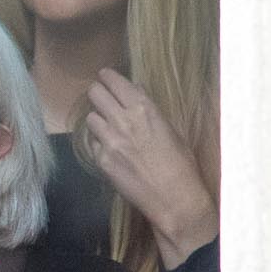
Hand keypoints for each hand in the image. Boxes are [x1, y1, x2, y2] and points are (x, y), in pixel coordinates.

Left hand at [85, 69, 216, 267]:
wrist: (172, 196)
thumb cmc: (180, 162)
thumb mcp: (171, 128)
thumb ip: (149, 109)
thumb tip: (135, 90)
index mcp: (145, 109)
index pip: (116, 82)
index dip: (108, 76)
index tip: (104, 75)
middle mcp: (123, 120)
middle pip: (95, 93)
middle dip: (97, 92)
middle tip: (100, 94)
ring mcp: (109, 140)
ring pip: (90, 117)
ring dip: (97, 118)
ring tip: (106, 124)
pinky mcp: (100, 159)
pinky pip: (91, 142)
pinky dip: (96, 141)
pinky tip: (108, 146)